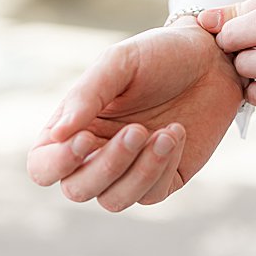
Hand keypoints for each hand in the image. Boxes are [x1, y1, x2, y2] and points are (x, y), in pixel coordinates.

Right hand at [28, 22, 245, 210]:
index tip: (89, 137)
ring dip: (139, 171)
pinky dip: (163, 167)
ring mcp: (131, 169)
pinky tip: (176, 133)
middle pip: (78, 189)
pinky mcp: (166, 177)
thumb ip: (87, 94)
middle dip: (107, 166)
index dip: (59, 162)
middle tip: (137, 129)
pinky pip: (152, 194)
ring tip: (165, 132)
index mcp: (73, 129)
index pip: (44, 166)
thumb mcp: (120, 63)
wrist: (212, 58)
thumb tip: (58, 135)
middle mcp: (96, 155)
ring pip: (114, 200)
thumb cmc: (159, 55)